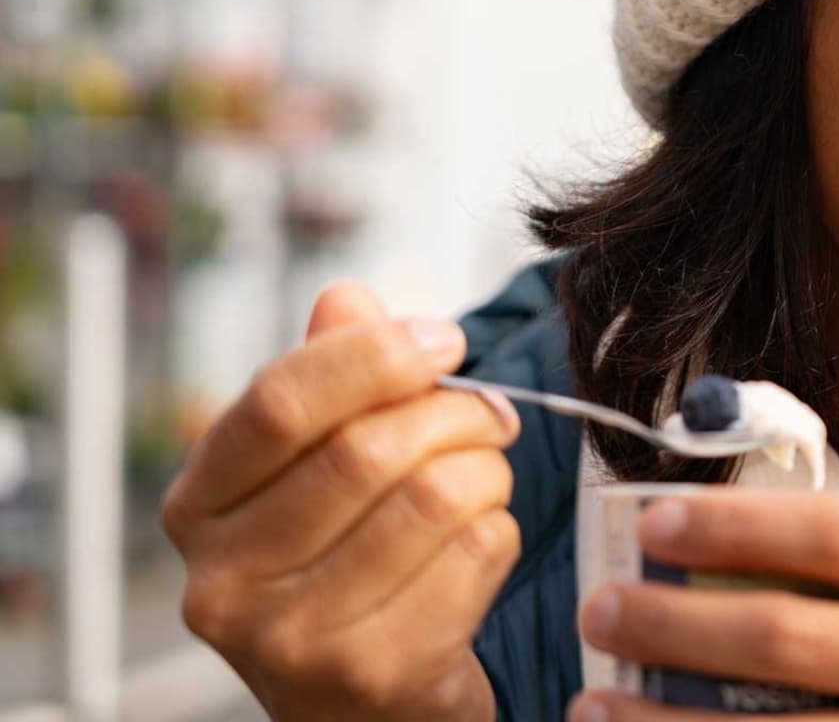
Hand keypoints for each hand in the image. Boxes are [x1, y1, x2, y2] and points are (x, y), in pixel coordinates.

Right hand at [161, 281, 522, 721]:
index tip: (446, 340)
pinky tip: (480, 542)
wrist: (370, 704)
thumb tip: (346, 297)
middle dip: (457, 413)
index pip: (280, 401)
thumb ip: (329, 378)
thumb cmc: (347, 560)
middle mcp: (223, 581)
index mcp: (198, 507)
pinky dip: (500, 530)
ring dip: (486, 472)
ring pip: (435, 497)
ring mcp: (291, 639)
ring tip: (485, 476)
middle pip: (369, 449)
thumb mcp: (318, 467)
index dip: (375, 355)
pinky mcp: (373, 673)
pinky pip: (477, 554)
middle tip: (493, 414)